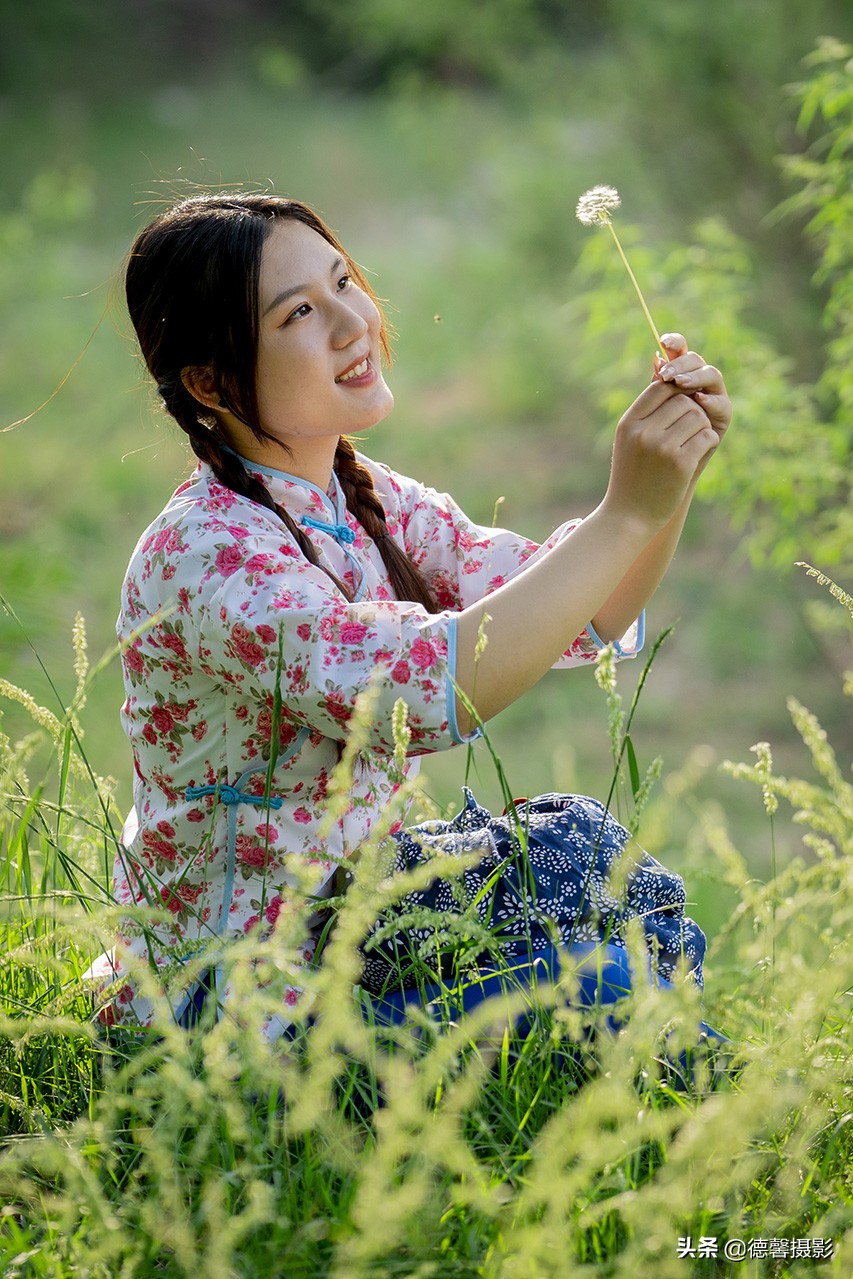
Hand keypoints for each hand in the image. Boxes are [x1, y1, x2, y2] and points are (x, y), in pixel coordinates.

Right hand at [605, 345, 721, 533]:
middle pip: (683, 400)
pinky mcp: (680, 463)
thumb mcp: (630, 439)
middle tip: (687, 431)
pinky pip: (706, 437)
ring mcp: (662, 447)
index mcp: (629, 423)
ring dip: (701, 428)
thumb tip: (662, 365)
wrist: (628, 517)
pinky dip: (707, 444)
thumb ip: (647, 408)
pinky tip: (696, 456)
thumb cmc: (631, 475)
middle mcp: (643, 432)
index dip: (676, 392)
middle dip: (691, 412)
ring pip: (698, 417)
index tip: (680, 406)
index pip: (660, 387)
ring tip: (690, 445)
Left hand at [653, 332, 731, 448]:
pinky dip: (710, 401)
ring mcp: (713, 395)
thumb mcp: (651, 410)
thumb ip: (656, 386)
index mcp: (678, 373)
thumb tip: (656, 358)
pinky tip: (698, 401)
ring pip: (712, 375)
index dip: (675, 342)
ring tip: (680, 383)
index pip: (680, 350)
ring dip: (696, 377)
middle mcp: (698, 381)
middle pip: (696, 360)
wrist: (663, 471)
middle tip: (666, 375)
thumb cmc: (653, 438)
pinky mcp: (722, 415)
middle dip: (681, 364)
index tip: (663, 342)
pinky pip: (721, 403)